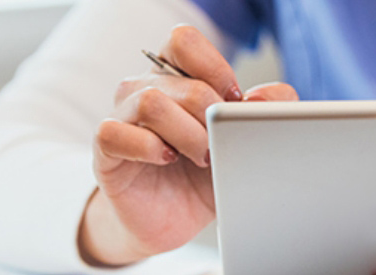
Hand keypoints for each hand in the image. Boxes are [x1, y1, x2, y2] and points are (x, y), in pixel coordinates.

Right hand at [79, 25, 298, 265]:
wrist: (172, 219)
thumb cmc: (204, 175)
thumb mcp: (245, 141)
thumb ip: (269, 110)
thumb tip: (260, 99)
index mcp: (175, 76)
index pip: (184, 41)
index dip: (214, 68)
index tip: (234, 101)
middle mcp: (144, 88)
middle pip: (179, 79)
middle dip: (211, 115)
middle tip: (220, 144)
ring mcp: (122, 116)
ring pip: (151, 101)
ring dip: (188, 133)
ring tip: (201, 157)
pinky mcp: (106, 148)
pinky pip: (116, 132)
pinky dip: (150, 147)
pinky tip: (168, 160)